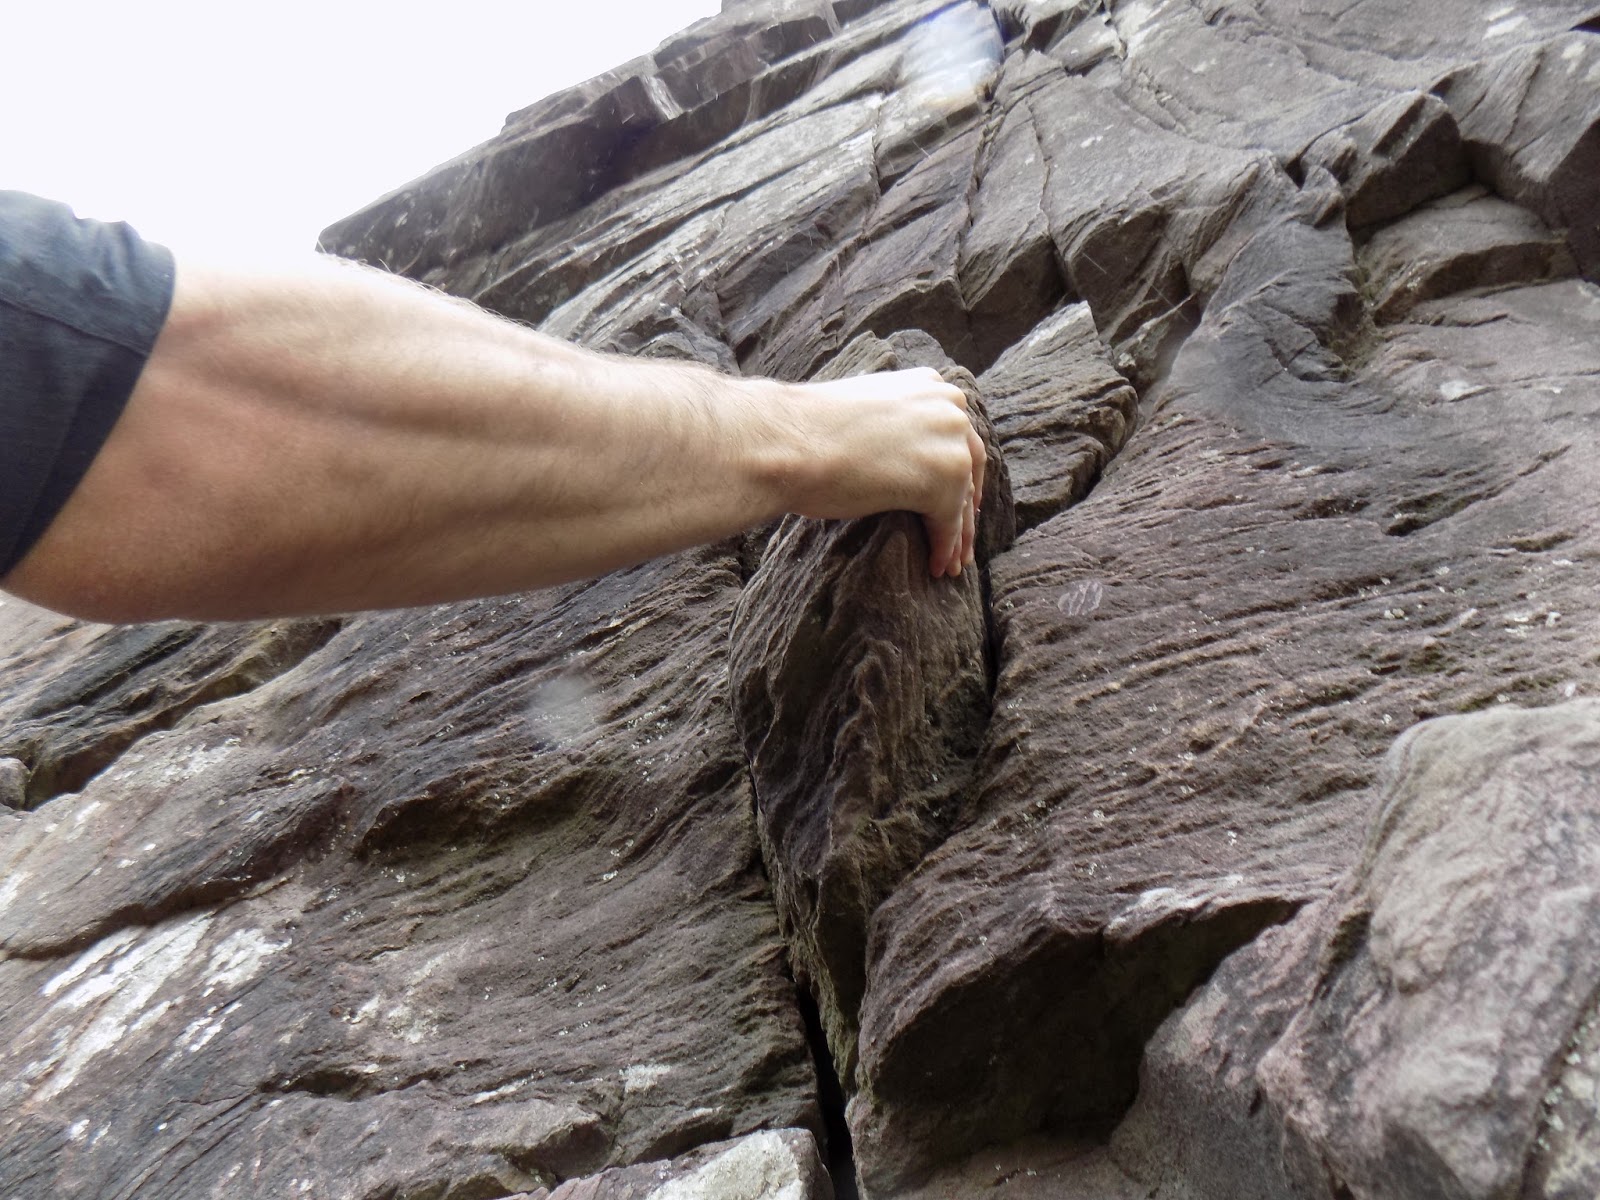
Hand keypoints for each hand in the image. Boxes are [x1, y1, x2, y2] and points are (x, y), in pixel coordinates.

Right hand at [775, 367, 986, 577]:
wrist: (787, 442)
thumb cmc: (808, 431)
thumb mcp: (864, 411)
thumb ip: (893, 423)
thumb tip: (901, 453)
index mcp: (930, 385)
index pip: (957, 434)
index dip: (960, 470)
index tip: (961, 497)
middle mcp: (949, 406)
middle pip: (969, 465)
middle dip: (966, 504)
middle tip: (964, 537)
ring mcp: (950, 443)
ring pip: (963, 499)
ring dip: (959, 536)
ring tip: (953, 563)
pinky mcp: (944, 481)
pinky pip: (948, 524)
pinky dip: (944, 549)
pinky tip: (937, 568)